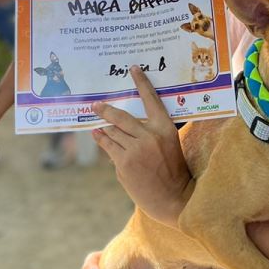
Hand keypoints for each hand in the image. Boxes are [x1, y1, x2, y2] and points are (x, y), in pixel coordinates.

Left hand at [92, 66, 190, 225]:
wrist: (173, 199)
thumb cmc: (172, 170)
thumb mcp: (170, 144)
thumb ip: (151, 132)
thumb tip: (126, 124)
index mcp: (165, 129)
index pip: (151, 100)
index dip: (142, 83)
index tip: (133, 69)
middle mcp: (149, 137)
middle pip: (121, 116)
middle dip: (105, 109)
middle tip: (96, 105)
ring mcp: (135, 151)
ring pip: (112, 132)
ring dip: (105, 129)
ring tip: (98, 126)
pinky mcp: (123, 164)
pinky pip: (109, 147)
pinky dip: (103, 141)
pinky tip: (99, 136)